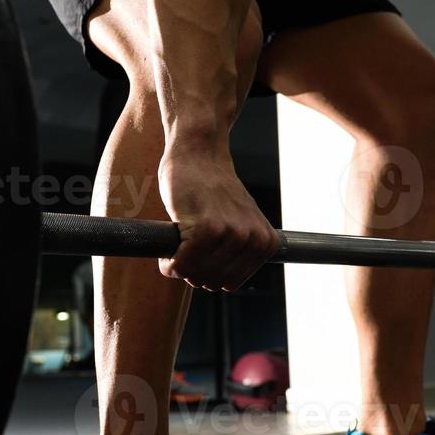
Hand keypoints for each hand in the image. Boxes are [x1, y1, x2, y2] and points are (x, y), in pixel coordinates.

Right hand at [157, 146, 278, 291]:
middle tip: (186, 248)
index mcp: (265, 243)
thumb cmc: (212, 187)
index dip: (209, 272)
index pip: (230, 283)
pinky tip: (169, 247)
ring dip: (180, 266)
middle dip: (193, 271)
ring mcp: (231, 234)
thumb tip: (220, 282)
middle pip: (213, 283)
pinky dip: (169, 263)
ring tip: (179, 243)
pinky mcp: (206, 229)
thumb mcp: (240, 221)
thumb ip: (239, 250)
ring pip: (196, 276)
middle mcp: (253, 240)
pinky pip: (181, 266)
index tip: (201, 253)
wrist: (199, 152)